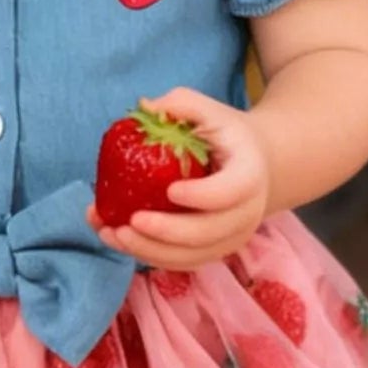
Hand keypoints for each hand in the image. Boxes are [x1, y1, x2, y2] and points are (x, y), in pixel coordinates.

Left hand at [87, 88, 271, 270]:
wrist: (258, 167)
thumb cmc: (227, 136)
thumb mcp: (211, 111)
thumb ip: (182, 105)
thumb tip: (144, 107)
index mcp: (249, 176)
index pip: (228, 192)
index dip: (201, 196)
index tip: (170, 190)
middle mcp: (246, 214)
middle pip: (205, 233)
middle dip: (164, 233)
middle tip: (128, 223)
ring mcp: (230, 239)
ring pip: (189, 256)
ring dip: (146, 250)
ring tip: (110, 234)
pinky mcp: (213, 253)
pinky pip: (180, 263)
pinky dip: (147, 255)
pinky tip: (116, 239)